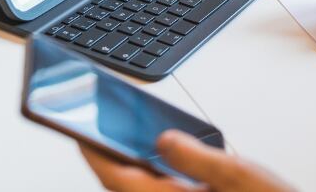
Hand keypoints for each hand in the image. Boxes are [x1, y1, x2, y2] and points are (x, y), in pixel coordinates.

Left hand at [80, 129, 292, 191]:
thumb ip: (197, 157)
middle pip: (123, 188)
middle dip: (107, 160)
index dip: (94, 154)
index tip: (78, 131)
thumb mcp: (237, 177)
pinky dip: (147, 179)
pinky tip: (156, 162)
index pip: (118, 179)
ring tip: (120, 140)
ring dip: (125, 170)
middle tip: (95, 130)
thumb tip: (163, 139)